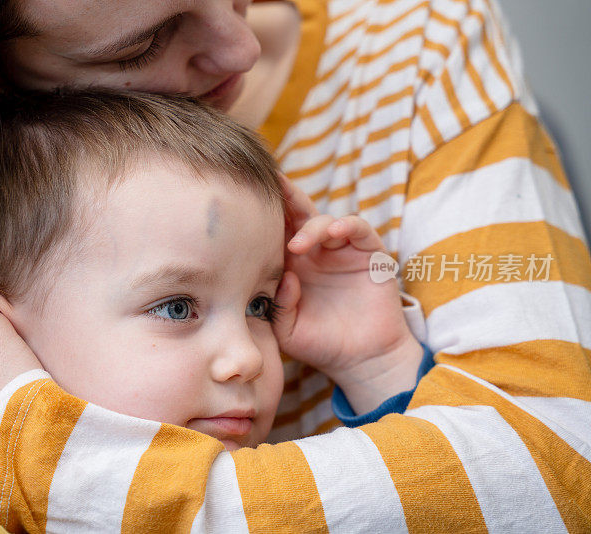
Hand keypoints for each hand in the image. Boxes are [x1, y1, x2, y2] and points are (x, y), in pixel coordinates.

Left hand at [273, 176, 420, 410]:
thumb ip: (280, 306)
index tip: (243, 199)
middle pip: (298, 216)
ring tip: (297, 244)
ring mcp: (342, 251)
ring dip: (310, 227)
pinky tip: (334, 232)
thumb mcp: (288, 329)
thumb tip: (286, 278)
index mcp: (292, 265)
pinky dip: (346, 225)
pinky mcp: (369, 254)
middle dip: (285, 198)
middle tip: (272, 185)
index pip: (276, 233)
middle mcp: (315, 253)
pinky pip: (358, 229)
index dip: (263, 216)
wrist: (360, 360)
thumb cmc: (320, 344)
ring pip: (324, 221)